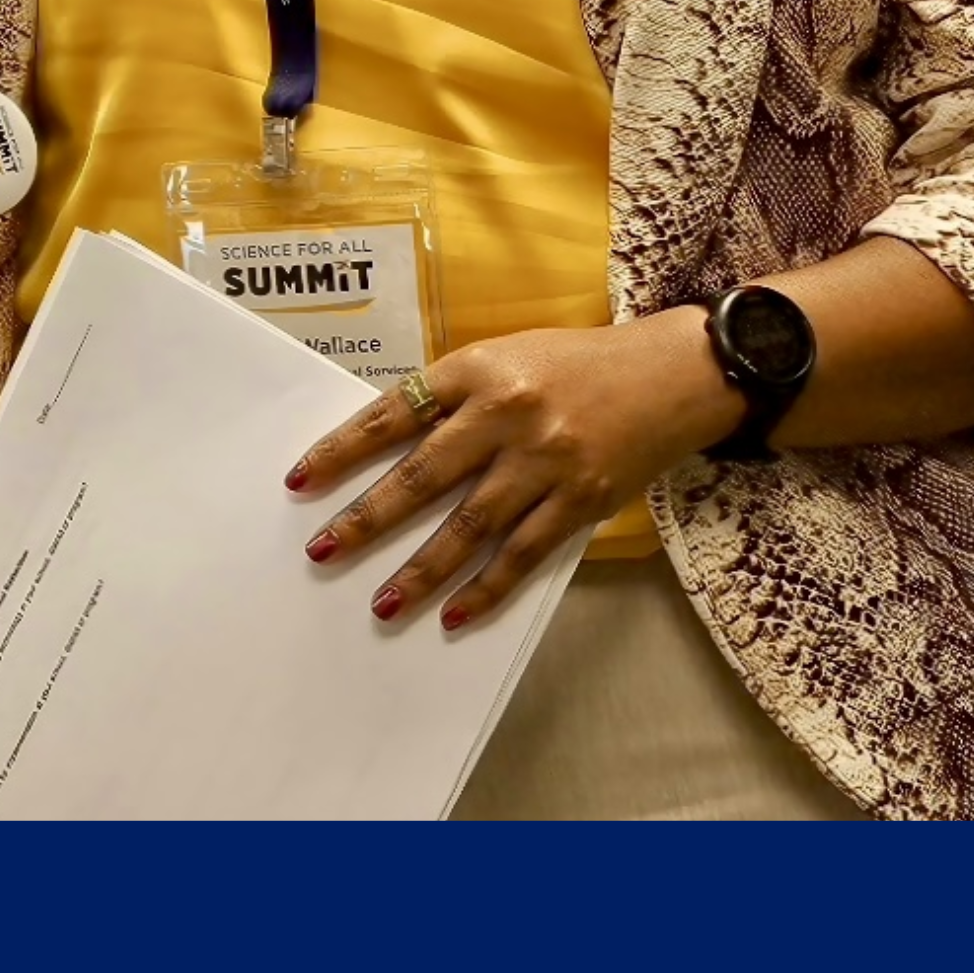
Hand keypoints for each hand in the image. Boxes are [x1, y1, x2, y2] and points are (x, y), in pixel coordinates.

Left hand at [284, 309, 741, 628]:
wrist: (673, 375)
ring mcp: (547, 461)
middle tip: (323, 550)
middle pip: (423, 474)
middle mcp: (509, 414)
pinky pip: (524, 553)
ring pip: (469, 526)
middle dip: (368, 518)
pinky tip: (454, 613)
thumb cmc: (575, 366)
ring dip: (421, 570)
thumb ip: (453, 399)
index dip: (343, 449)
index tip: (301, 481)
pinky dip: (487, 587)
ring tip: (382, 603)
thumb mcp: (506, 359)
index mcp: (478, 369)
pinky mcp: (582, 500)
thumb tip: (387, 451)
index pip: (394, 413)